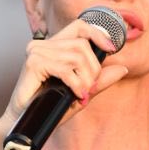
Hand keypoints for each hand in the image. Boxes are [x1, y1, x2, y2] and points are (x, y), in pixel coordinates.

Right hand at [2, 19, 129, 124]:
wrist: (26, 123)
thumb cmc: (49, 107)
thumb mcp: (80, 92)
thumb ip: (99, 80)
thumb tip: (123, 69)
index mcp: (53, 46)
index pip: (79, 26)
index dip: (98, 34)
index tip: (112, 50)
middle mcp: (43, 45)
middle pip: (82, 44)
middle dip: (93, 68)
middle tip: (89, 88)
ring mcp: (36, 52)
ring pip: (76, 56)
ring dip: (85, 78)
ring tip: (81, 93)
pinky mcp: (33, 63)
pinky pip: (65, 68)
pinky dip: (76, 83)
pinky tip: (76, 94)